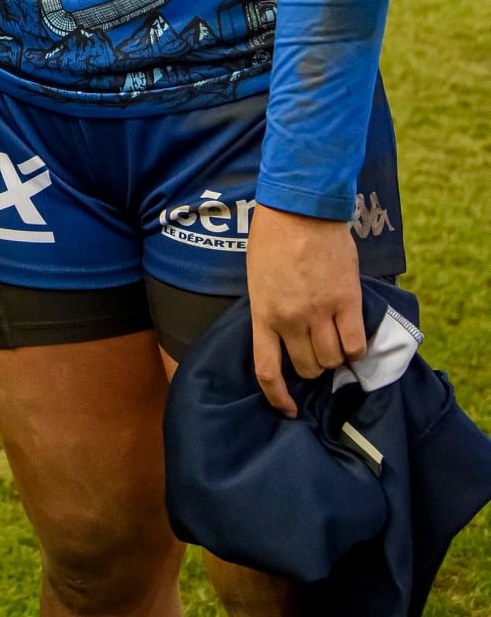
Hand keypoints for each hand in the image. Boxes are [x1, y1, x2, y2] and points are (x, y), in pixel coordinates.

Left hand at [245, 203, 364, 416]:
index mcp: (263, 314)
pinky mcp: (347, 301)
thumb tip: (283, 337)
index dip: (277, 396)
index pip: (267, 370)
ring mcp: (320, 311)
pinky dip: (356, 349)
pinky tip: (353, 339)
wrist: (301, 207)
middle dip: (312, 366)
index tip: (287, 409)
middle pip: (307, 368)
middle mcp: (291, 319)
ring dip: (335, 358)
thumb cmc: (274, 238)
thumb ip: (270, 310)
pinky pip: (356, 344)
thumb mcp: (258, 278)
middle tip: (316, 351)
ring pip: (333, 359)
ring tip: (335, 341)